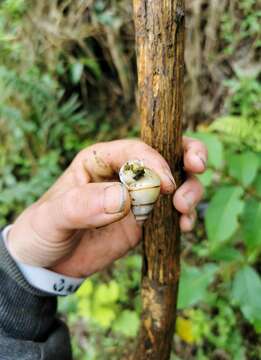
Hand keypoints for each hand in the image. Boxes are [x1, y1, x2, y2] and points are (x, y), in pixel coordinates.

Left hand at [8, 138, 206, 277]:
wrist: (47, 262)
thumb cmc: (43, 229)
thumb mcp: (53, 216)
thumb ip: (82, 205)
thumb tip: (123, 199)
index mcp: (100, 160)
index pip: (134, 149)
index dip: (154, 160)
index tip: (166, 184)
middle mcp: (123, 174)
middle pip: (165, 154)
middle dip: (186, 155)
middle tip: (197, 167)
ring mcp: (137, 197)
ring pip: (175, 181)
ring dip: (190, 189)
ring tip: (184, 209)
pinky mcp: (144, 221)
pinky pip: (172, 213)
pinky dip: (184, 216)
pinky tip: (184, 227)